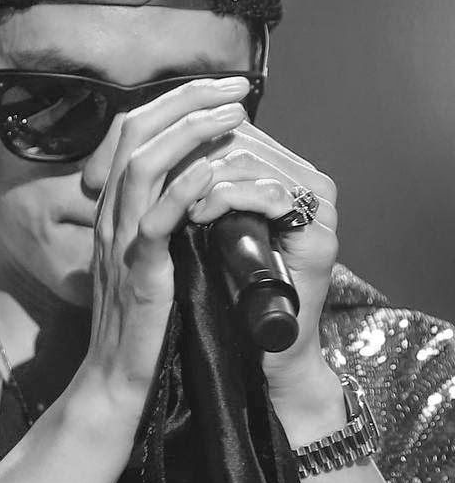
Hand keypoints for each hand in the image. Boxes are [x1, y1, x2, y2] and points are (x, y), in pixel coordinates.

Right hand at [81, 76, 250, 418]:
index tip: (221, 91)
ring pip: (144, 164)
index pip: (135, 134)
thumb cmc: (143, 323)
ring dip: (191, 132)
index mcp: (117, 209)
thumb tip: (200, 189)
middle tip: (236, 88)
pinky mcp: (138, 271)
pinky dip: (183, 189)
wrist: (117, 379)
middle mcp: (112, 214)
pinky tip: (211, 172)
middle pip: (137, 132)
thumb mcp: (148, 259)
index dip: (176, 104)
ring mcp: (121, 241)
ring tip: (237, 116)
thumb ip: (163, 222)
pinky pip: (154, 220)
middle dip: (188, 99)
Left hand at [186, 119, 339, 413]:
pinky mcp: (321, 237)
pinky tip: (198, 214)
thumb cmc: (232, 289)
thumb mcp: (217, 226)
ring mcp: (323, 210)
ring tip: (178, 203)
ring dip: (207, 179)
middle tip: (162, 181)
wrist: (264, 348)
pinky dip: (228, 199)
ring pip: (255, 165)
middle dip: (197, 157)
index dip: (195, 140)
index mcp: (294, 175)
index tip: (160, 161)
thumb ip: (208, 185)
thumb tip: (165, 148)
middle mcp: (315, 186)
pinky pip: (271, 198)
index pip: (242, 133)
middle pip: (247, 143)